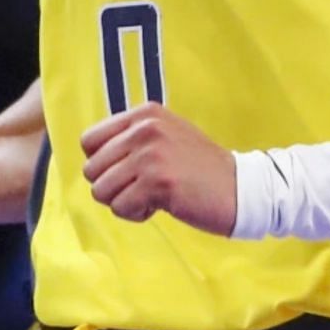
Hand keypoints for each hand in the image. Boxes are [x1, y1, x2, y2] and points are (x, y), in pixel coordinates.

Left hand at [79, 102, 237, 235]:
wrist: (240, 188)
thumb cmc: (200, 169)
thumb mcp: (166, 136)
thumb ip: (130, 139)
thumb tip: (91, 159)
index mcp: (145, 114)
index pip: (89, 141)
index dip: (103, 164)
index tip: (130, 171)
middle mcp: (145, 129)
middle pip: (92, 170)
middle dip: (113, 187)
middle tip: (144, 187)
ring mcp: (151, 155)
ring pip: (101, 191)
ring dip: (124, 202)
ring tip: (154, 196)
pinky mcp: (158, 182)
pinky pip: (120, 208)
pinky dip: (137, 215)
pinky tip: (162, 205)